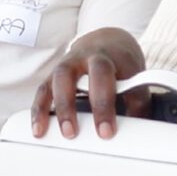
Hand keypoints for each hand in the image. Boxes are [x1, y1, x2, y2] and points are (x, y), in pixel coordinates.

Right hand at [30, 27, 148, 140]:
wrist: (109, 41)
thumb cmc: (122, 65)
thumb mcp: (135, 78)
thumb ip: (136, 102)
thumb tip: (138, 134)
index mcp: (105, 57)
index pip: (102, 77)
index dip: (102, 104)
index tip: (105, 132)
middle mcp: (82, 57)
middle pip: (69, 74)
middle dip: (68, 104)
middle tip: (72, 133)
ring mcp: (66, 64)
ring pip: (53, 80)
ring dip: (51, 108)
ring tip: (47, 132)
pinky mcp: (55, 74)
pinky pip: (43, 90)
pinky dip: (39, 110)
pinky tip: (38, 129)